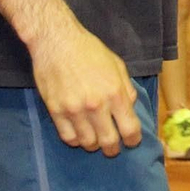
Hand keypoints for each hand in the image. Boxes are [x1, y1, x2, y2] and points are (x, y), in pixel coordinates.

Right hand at [29, 20, 141, 154]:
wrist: (57, 42)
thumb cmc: (89, 50)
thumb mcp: (117, 65)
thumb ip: (126, 89)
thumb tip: (130, 108)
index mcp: (115, 93)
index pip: (129, 129)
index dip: (133, 140)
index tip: (132, 141)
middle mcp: (96, 105)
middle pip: (109, 142)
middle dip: (113, 148)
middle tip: (113, 147)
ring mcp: (74, 110)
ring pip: (87, 143)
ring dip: (94, 144)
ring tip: (95, 138)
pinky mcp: (56, 111)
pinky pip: (68, 138)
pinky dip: (76, 140)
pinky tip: (79, 134)